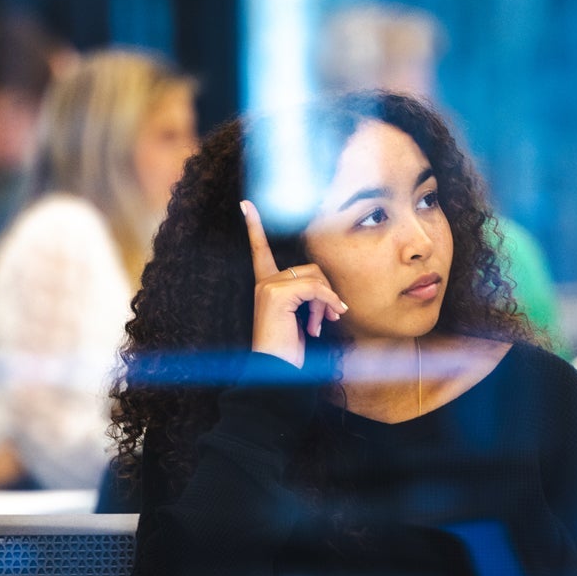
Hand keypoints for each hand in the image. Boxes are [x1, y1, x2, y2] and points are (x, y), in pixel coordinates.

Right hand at [241, 200, 346, 367]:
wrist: (275, 371)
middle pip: (310, 268)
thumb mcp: (300, 318)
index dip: (254, 227)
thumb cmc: (288, 350)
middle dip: (326, 293)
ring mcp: (268, 287)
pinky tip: (330, 318)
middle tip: (330, 317)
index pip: (259, 250)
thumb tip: (330, 294)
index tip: (246, 204)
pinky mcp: (276, 294)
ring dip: (327, 302)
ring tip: (323, 324)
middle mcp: (263, 282)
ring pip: (315, 278)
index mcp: (265, 285)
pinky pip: (315, 289)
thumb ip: (307, 297)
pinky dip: (328, 303)